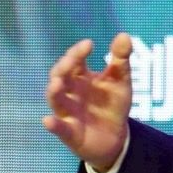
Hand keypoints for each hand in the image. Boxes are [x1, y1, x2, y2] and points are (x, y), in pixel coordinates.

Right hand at [43, 34, 133, 171]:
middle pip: (60, 76)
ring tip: (57, 83)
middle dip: (64, 68)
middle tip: (72, 60)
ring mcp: (68, 112)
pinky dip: (53, 125)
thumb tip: (124, 35)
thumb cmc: (112, 105)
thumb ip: (120, 60)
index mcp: (81, 77)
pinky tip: (48, 120)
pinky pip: (59, 128)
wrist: (116, 137)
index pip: (74, 61)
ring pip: (55, 100)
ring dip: (54, 92)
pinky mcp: (70, 133)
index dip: (78, 52)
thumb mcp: (120, 81)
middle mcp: (70, 92)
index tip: (89, 44)